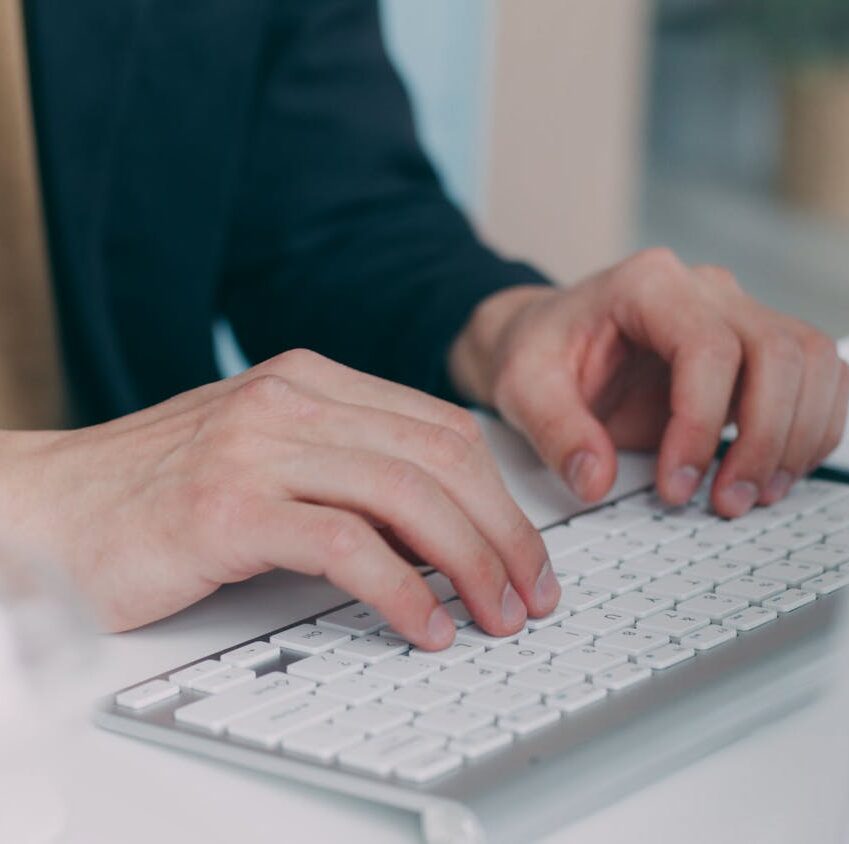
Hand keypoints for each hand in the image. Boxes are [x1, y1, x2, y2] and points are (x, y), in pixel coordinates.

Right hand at [0, 350, 558, 643]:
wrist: (51, 507)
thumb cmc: (164, 489)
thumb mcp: (271, 457)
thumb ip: (348, 471)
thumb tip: (442, 527)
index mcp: (312, 381)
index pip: (441, 428)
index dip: (500, 494)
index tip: (525, 550)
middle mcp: (291, 401)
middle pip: (441, 459)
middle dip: (503, 532)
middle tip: (530, 592)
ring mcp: (258, 447)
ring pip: (407, 495)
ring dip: (470, 563)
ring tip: (495, 616)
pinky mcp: (227, 506)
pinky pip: (346, 546)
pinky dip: (401, 592)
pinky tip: (425, 628)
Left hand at [450, 248, 848, 517]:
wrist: (544, 338)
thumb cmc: (535, 351)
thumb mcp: (520, 388)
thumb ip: (555, 432)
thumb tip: (595, 481)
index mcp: (646, 285)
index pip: (707, 348)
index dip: (701, 424)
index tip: (675, 484)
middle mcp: (703, 291)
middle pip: (777, 352)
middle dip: (764, 438)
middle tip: (727, 502)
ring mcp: (734, 315)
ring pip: (809, 362)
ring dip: (797, 436)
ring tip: (753, 495)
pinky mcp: (749, 349)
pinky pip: (812, 376)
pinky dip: (809, 426)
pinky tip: (775, 471)